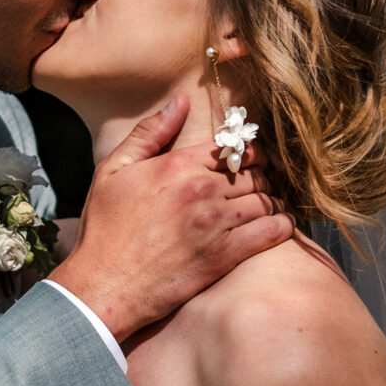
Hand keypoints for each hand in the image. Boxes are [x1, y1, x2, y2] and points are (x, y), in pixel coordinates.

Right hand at [48, 95, 292, 341]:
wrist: (104, 284)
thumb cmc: (104, 230)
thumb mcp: (113, 170)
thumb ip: (149, 134)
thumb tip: (180, 101)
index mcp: (178, 165)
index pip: (233, 147)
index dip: (246, 153)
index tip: (246, 161)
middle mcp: (201, 190)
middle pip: (254, 173)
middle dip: (260, 177)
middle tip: (257, 186)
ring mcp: (215, 225)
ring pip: (266, 201)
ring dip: (271, 202)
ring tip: (267, 207)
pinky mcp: (223, 257)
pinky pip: (270, 233)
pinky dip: (282, 226)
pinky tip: (279, 226)